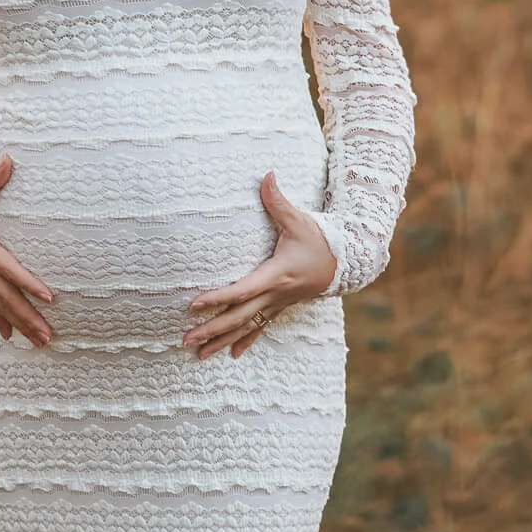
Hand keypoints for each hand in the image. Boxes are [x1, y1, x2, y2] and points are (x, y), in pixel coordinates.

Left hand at [184, 172, 336, 360]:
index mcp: (276, 274)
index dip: (219, 298)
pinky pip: (260, 329)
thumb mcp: (299, 219)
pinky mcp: (281, 307)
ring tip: (200, 356)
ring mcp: (278, 304)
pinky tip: (232, 355)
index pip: (242, 290)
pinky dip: (245, 342)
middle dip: (212, 329)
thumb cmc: (319, 239)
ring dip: (222, 341)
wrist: (345, 262)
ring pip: (247, 328)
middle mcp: (275, 294)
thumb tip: (266, 175)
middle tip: (186, 340)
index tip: (195, 304)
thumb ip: (278, 201)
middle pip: (239, 317)